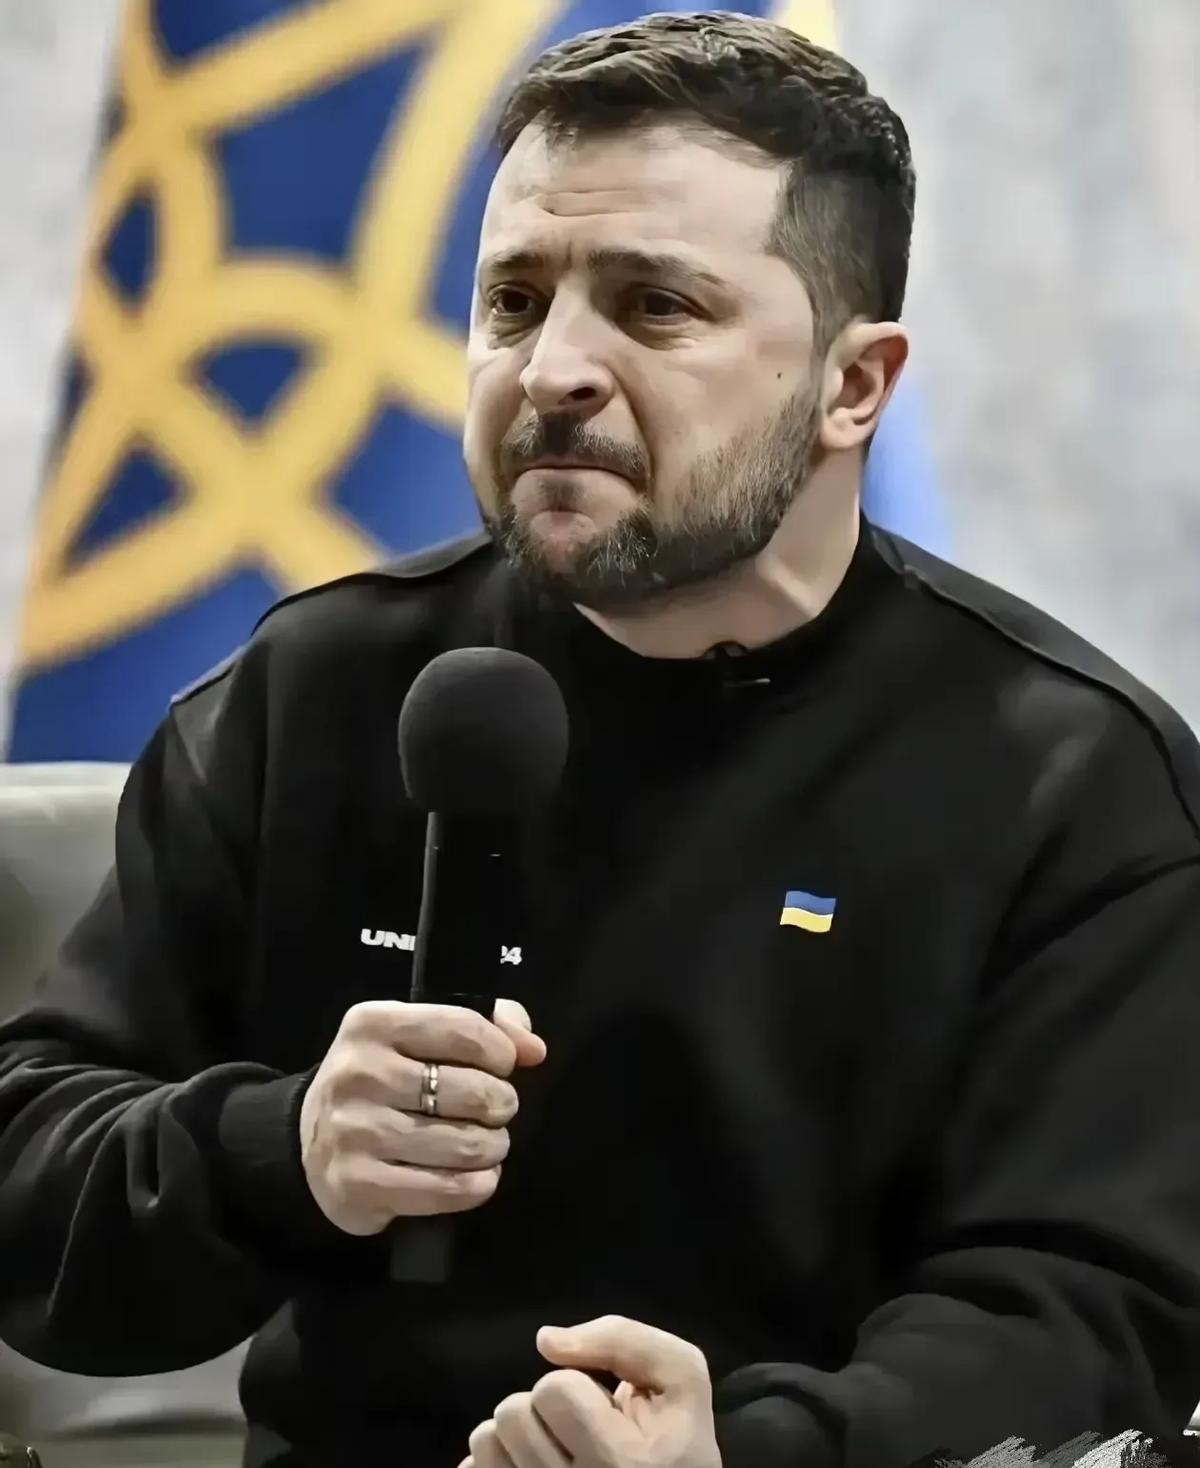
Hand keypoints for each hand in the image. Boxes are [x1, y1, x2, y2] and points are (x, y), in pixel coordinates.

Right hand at [299, 997, 544, 1234]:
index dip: (500, 1052)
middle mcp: (359, 1074)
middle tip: (495, 1110)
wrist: (308, 1143)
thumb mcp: (418, 1035)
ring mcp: (355, 1132)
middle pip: (473, 1092)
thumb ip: (485, 1024)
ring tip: (486, 1143)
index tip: (503, 1066)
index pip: (464, 1029)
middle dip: (501, 1104)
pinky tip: (475, 1176)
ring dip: (493, 1147)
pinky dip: (478, 1185)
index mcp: (373, 1024)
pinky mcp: (359, 1186)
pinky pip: (448, 1189)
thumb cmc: (381, 1081)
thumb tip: (534, 1049)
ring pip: (466, 1145)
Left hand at [459, 1316, 721, 1467]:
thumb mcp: (681, 1377)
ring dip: (517, 1433)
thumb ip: (623, 1340)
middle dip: (543, 1407)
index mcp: (620, 1460)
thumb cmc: (679, 1443)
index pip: (554, 1389)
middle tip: (576, 1427)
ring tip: (555, 1446)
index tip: (603, 1407)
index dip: (576, 1383)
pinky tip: (528, 1466)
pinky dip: (493, 1462)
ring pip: (486, 1443)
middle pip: (513, 1415)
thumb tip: (546, 1341)